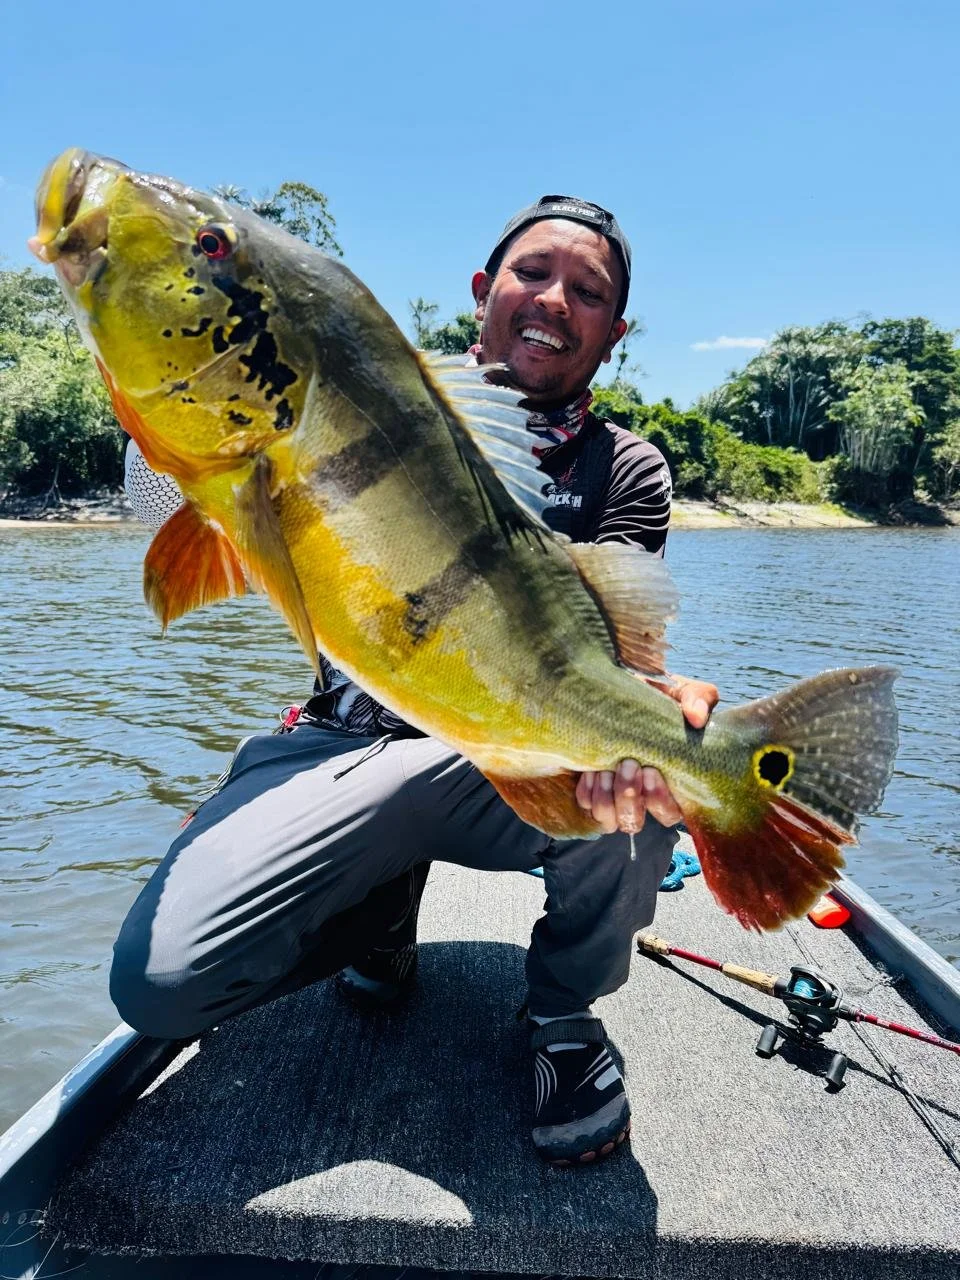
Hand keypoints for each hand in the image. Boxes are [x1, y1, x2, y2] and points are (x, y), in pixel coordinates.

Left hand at [575, 674, 718, 832]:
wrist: (612, 690)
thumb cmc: (653, 695)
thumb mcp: (679, 691)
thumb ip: (697, 698)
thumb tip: (697, 718)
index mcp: (670, 782)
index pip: (670, 813)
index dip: (660, 800)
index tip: (651, 771)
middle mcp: (641, 796)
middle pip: (636, 823)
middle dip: (629, 797)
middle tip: (627, 764)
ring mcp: (613, 796)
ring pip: (611, 821)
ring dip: (606, 799)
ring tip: (604, 770)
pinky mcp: (591, 790)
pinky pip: (587, 806)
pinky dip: (588, 792)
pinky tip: (589, 771)